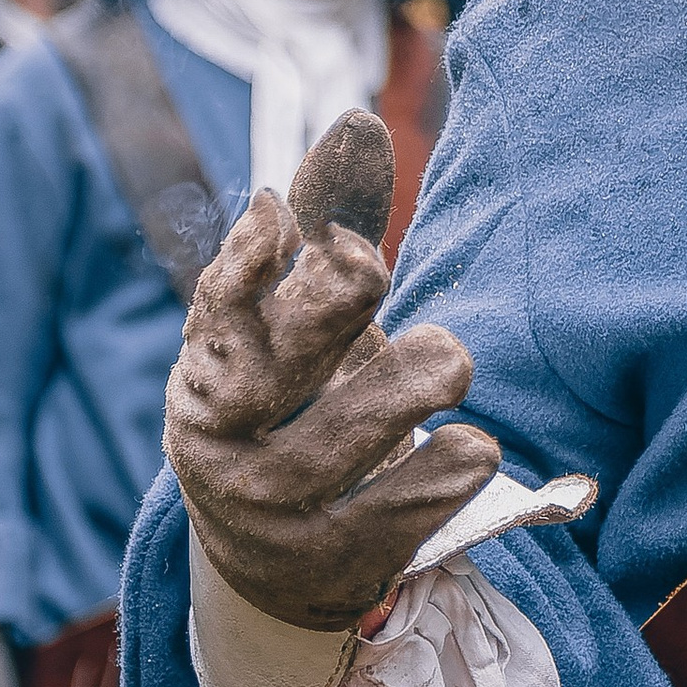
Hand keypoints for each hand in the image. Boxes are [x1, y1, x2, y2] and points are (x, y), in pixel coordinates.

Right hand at [165, 112, 499, 631]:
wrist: (280, 561)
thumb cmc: (298, 403)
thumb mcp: (301, 322)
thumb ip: (333, 227)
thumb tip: (359, 121)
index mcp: (211, 366)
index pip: (218, 310)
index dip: (246, 262)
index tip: (284, 213)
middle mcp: (223, 439)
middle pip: (265, 375)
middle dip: (320, 312)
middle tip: (375, 266)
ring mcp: (268, 509)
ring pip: (326, 450)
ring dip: (394, 396)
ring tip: (451, 361)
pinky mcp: (325, 565)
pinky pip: (381, 523)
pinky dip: (432, 484)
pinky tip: (474, 448)